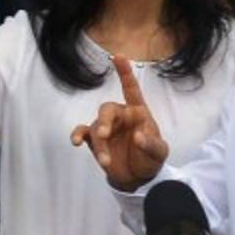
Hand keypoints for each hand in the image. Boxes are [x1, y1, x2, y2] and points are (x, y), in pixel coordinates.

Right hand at [70, 55, 168, 191]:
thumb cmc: (151, 158)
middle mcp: (120, 116)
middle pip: (107, 109)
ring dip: (99, 145)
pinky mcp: (95, 140)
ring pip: (95, 128)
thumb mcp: (159, 153)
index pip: (131, 89)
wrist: (137, 177)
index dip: (125, 73)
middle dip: (103, 121)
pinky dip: (77, 135)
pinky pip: (83, 132)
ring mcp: (105, 127)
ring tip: (106, 161)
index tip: (118, 56)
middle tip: (103, 134)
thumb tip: (137, 136)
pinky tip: (76, 142)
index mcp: (137, 112)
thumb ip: (151, 144)